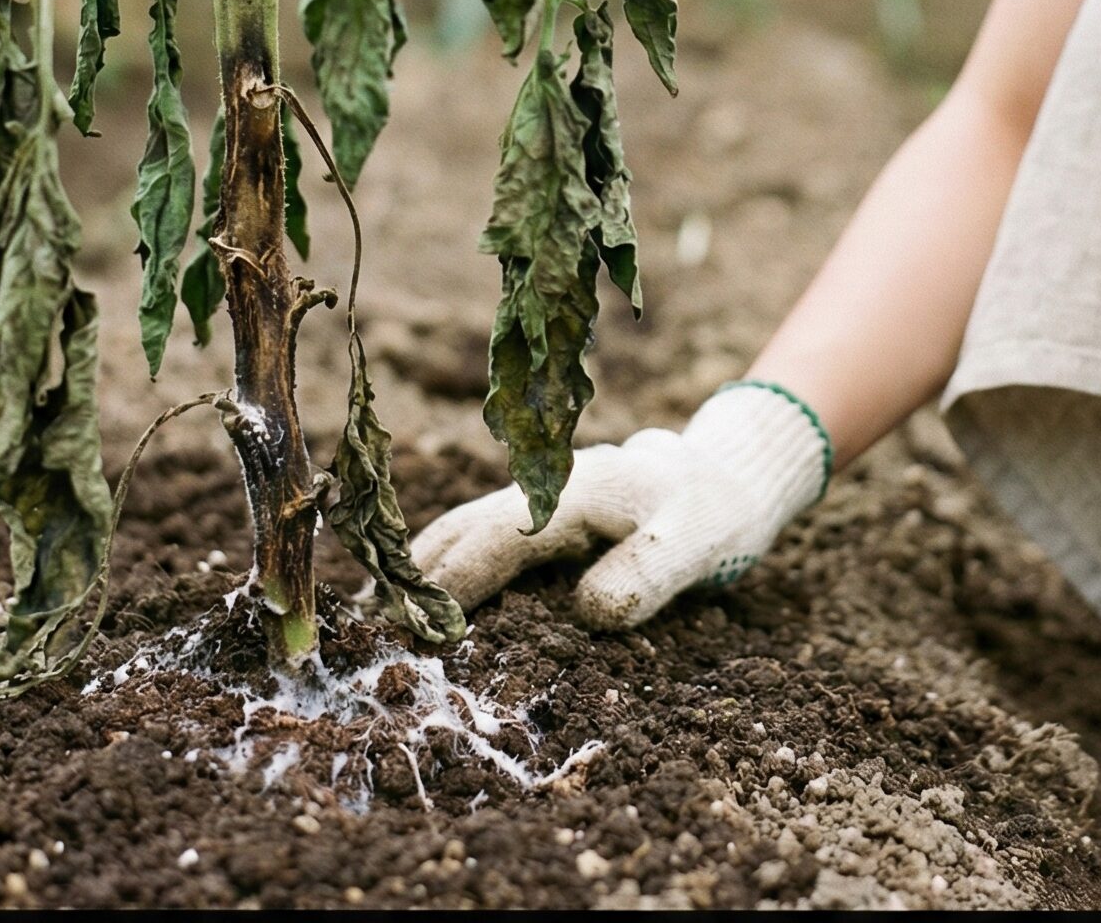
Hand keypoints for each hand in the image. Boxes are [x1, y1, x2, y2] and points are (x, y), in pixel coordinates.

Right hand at [410, 382, 831, 628]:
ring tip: (379, 606)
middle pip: (471, 525)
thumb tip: (585, 613)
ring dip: (426, 560)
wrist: (729, 474)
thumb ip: (645, 576)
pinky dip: (451, 552)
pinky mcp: (548, 507)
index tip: (420, 626)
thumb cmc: (712, 515)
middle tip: (371, 625)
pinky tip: (426, 579)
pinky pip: (487, 528)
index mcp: (579, 494)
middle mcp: (552, 486)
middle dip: (420, 571)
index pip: (503, 539)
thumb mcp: (693, 548)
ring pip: (471, 521)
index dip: (459, 581)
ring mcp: (546, 491)